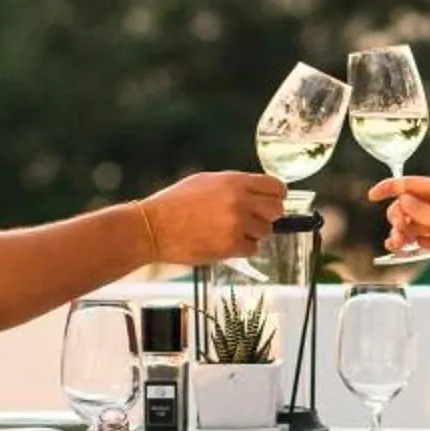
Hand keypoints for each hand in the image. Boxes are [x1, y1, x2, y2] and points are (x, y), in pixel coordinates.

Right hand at [140, 173, 288, 262]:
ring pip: (265, 231)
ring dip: (252, 233)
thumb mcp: (205, 182)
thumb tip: (258, 194)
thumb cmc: (175, 203)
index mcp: (235, 181)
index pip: (276, 187)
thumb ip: (235, 186)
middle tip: (252, 220)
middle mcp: (240, 200)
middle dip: (267, 216)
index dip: (275, 196)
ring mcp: (237, 224)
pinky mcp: (231, 246)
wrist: (153, 227)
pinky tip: (222, 242)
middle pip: (276, 210)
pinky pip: (252, 249)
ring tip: (227, 231)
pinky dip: (241, 248)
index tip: (270, 202)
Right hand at [369, 175, 429, 284]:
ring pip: (409, 223)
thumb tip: (402, 199)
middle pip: (407, 205)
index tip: (372, 195)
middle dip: (398, 216)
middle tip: (399, 230)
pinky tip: (400, 249)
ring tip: (397, 244)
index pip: (412, 184)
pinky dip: (407, 243)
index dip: (391, 188)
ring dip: (400, 232)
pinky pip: (416, 238)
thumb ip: (425, 213)